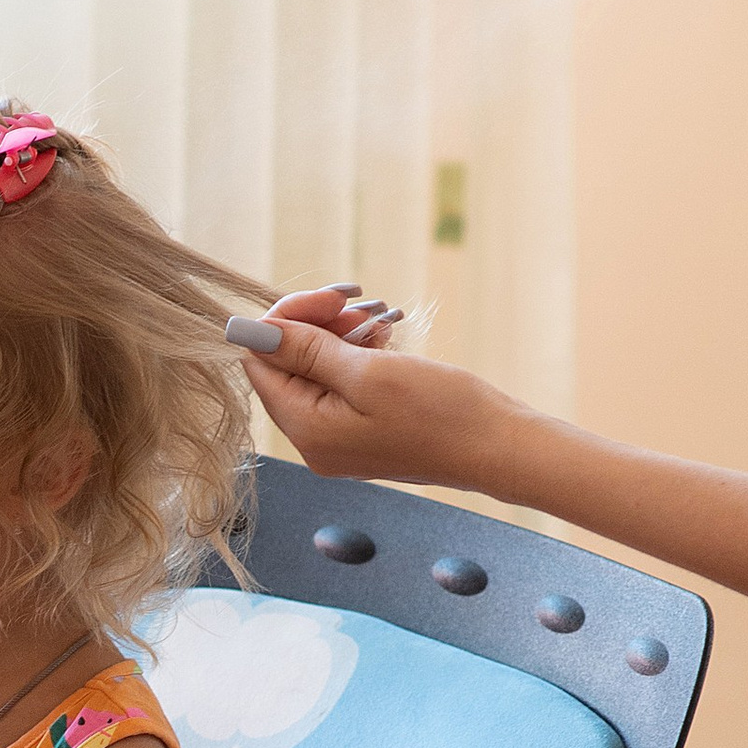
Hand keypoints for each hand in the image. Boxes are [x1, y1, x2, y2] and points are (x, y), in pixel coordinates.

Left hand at [229, 307, 515, 491]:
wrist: (497, 447)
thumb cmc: (440, 413)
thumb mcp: (367, 372)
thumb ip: (305, 350)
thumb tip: (250, 330)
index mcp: (306, 430)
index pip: (260, 362)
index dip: (286, 321)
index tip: (332, 300)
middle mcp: (314, 441)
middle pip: (286, 366)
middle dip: (316, 325)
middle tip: (359, 304)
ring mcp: (338, 440)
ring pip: (316, 370)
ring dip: (341, 335)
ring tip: (379, 322)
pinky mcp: (362, 433)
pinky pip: (342, 385)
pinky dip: (358, 355)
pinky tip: (384, 340)